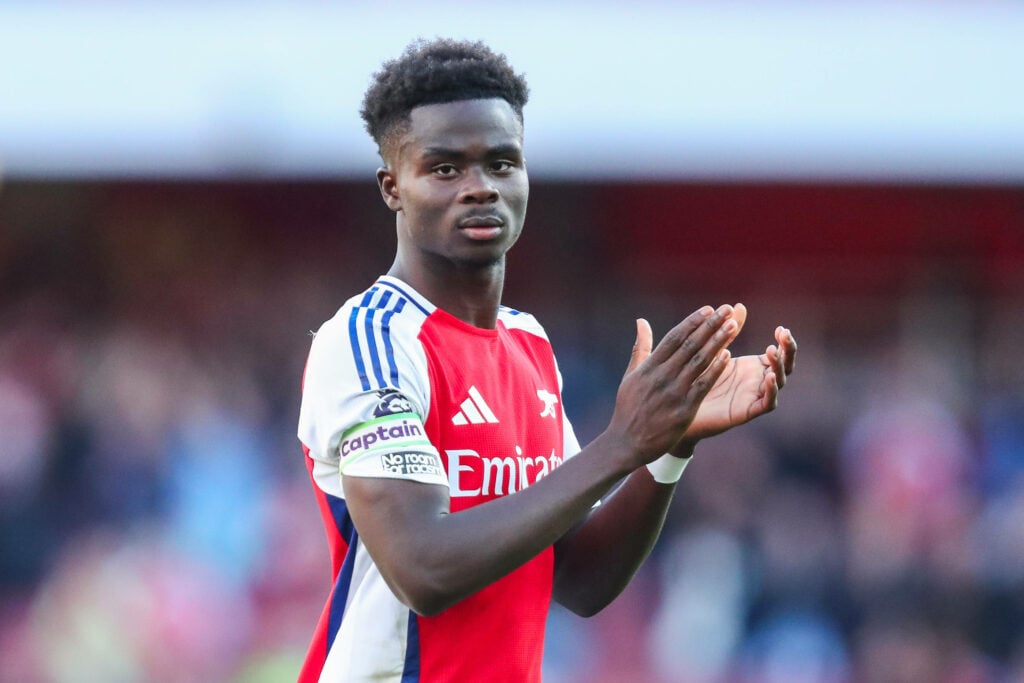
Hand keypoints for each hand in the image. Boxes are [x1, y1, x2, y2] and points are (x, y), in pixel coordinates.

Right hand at [606, 305, 736, 465]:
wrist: (626, 443)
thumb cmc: (628, 409)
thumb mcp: (630, 375)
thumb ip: (640, 347)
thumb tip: (641, 321)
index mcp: (649, 367)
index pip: (674, 338)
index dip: (693, 322)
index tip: (709, 309)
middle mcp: (662, 376)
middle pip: (690, 345)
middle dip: (710, 326)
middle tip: (727, 310)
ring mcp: (674, 392)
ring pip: (699, 362)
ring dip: (717, 342)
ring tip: (733, 327)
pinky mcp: (684, 409)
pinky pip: (703, 385)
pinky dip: (715, 370)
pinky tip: (728, 357)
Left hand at [670, 304, 796, 454]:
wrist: (679, 407)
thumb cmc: (697, 377)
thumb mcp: (715, 350)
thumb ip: (728, 330)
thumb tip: (738, 305)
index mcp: (754, 366)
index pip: (780, 352)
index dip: (785, 342)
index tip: (781, 328)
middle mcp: (759, 381)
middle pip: (785, 365)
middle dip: (788, 350)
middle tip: (784, 335)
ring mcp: (755, 396)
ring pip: (779, 382)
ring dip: (779, 366)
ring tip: (772, 351)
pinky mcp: (747, 411)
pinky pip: (767, 403)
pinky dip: (772, 390)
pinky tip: (769, 376)